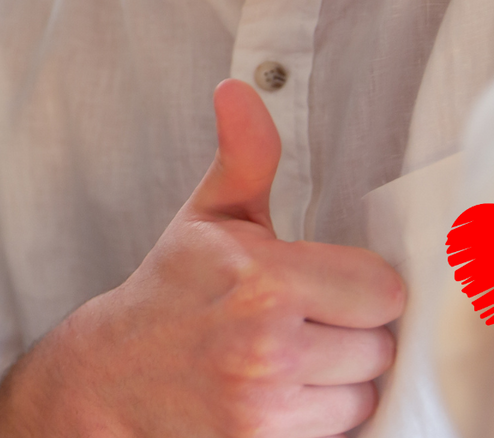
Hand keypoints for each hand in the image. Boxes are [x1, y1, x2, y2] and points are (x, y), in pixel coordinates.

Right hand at [0, 80, 404, 437]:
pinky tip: (282, 391)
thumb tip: (238, 89)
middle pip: (380, 344)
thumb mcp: (206, 219)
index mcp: (261, 279)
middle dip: (350, 332)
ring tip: (289, 357)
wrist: (110, 375)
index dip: (358, 285)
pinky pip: (341, 427)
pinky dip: (321, 415)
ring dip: (340, 379)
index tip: (321, 284)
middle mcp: (267, 344)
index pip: (383, 289)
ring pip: (365, 391)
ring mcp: (266, 405)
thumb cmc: (171, 291)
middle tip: (300, 320)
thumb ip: (244, 157)